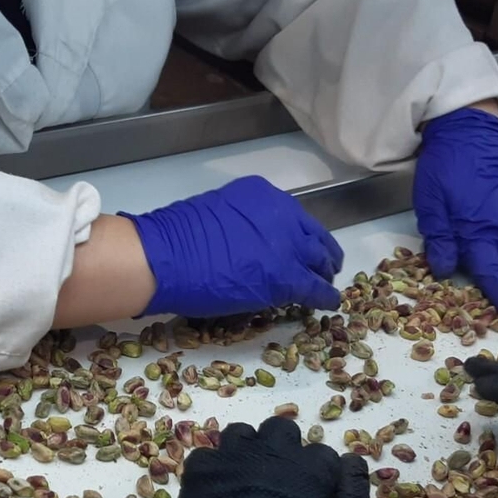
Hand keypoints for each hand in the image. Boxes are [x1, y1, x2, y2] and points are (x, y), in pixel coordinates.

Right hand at [124, 176, 342, 318]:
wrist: (168, 258)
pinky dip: (325, 296)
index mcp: (263, 195)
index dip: (298, 234)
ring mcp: (287, 246)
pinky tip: (330, 301)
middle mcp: (282, 214)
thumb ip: (241, 223)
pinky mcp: (287, 277)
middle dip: (320, 251)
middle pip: (312, 235)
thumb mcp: (217, 213)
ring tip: (327, 281)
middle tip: (323, 264)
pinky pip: (316, 288)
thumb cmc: (177, 238)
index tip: (299, 244)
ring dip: (325, 271)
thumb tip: (248, 242)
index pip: (292, 217)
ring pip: (320, 259)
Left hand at [176, 415, 370, 497]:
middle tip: (276, 488)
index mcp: (313, 469)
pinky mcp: (200, 476)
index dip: (315, 478)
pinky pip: (204, 457)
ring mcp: (233, 462)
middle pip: (280, 431)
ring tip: (243, 486)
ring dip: (246, 453)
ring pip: (241, 435)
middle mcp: (274, 455)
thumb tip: (352, 460)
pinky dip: (211, 473)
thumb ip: (354, 496)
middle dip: (282, 453)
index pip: (320, 455)